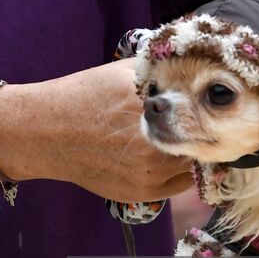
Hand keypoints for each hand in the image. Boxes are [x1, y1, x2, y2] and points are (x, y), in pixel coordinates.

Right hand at [0, 59, 194, 201]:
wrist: (46, 133)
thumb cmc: (82, 96)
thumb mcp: (121, 72)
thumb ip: (158, 71)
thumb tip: (191, 65)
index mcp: (149, 107)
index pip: (199, 111)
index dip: (208, 109)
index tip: (212, 105)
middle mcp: (152, 142)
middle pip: (202, 140)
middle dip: (204, 131)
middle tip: (211, 123)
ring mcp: (148, 171)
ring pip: (193, 165)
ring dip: (195, 153)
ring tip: (190, 140)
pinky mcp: (141, 192)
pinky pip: (179, 185)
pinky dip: (180, 171)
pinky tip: (170, 156)